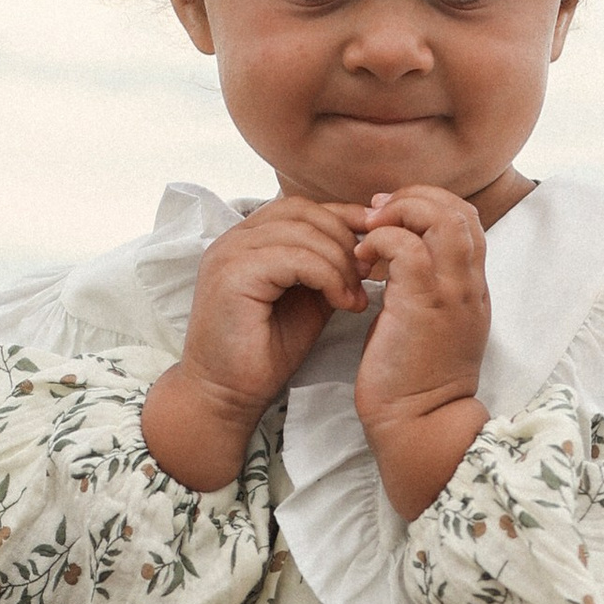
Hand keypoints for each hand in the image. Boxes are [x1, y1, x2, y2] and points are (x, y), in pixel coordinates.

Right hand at [143, 197, 369, 491]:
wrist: (227, 395)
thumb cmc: (264, 353)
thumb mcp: (307, 300)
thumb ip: (326, 268)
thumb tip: (365, 246)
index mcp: (247, 240)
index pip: (299, 208)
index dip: (341, 217)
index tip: (376, 240)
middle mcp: (233, 239)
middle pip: (302, 212)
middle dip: (344, 240)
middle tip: (367, 277)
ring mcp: (229, 253)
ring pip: (303, 233)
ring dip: (340, 262)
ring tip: (355, 296)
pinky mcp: (233, 274)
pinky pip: (296, 258)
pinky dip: (328, 277)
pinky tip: (342, 302)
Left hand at [353, 184, 490, 517]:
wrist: (420, 425)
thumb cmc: (414, 382)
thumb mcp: (429, 326)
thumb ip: (423, 290)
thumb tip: (392, 262)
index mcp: (471, 289)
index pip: (465, 220)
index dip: (428, 204)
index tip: (390, 217)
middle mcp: (469, 285)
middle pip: (458, 209)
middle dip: (413, 199)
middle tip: (376, 215)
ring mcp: (450, 292)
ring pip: (439, 218)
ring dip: (397, 215)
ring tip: (368, 235)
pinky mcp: (422, 304)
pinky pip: (405, 247)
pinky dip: (378, 242)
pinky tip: (360, 263)